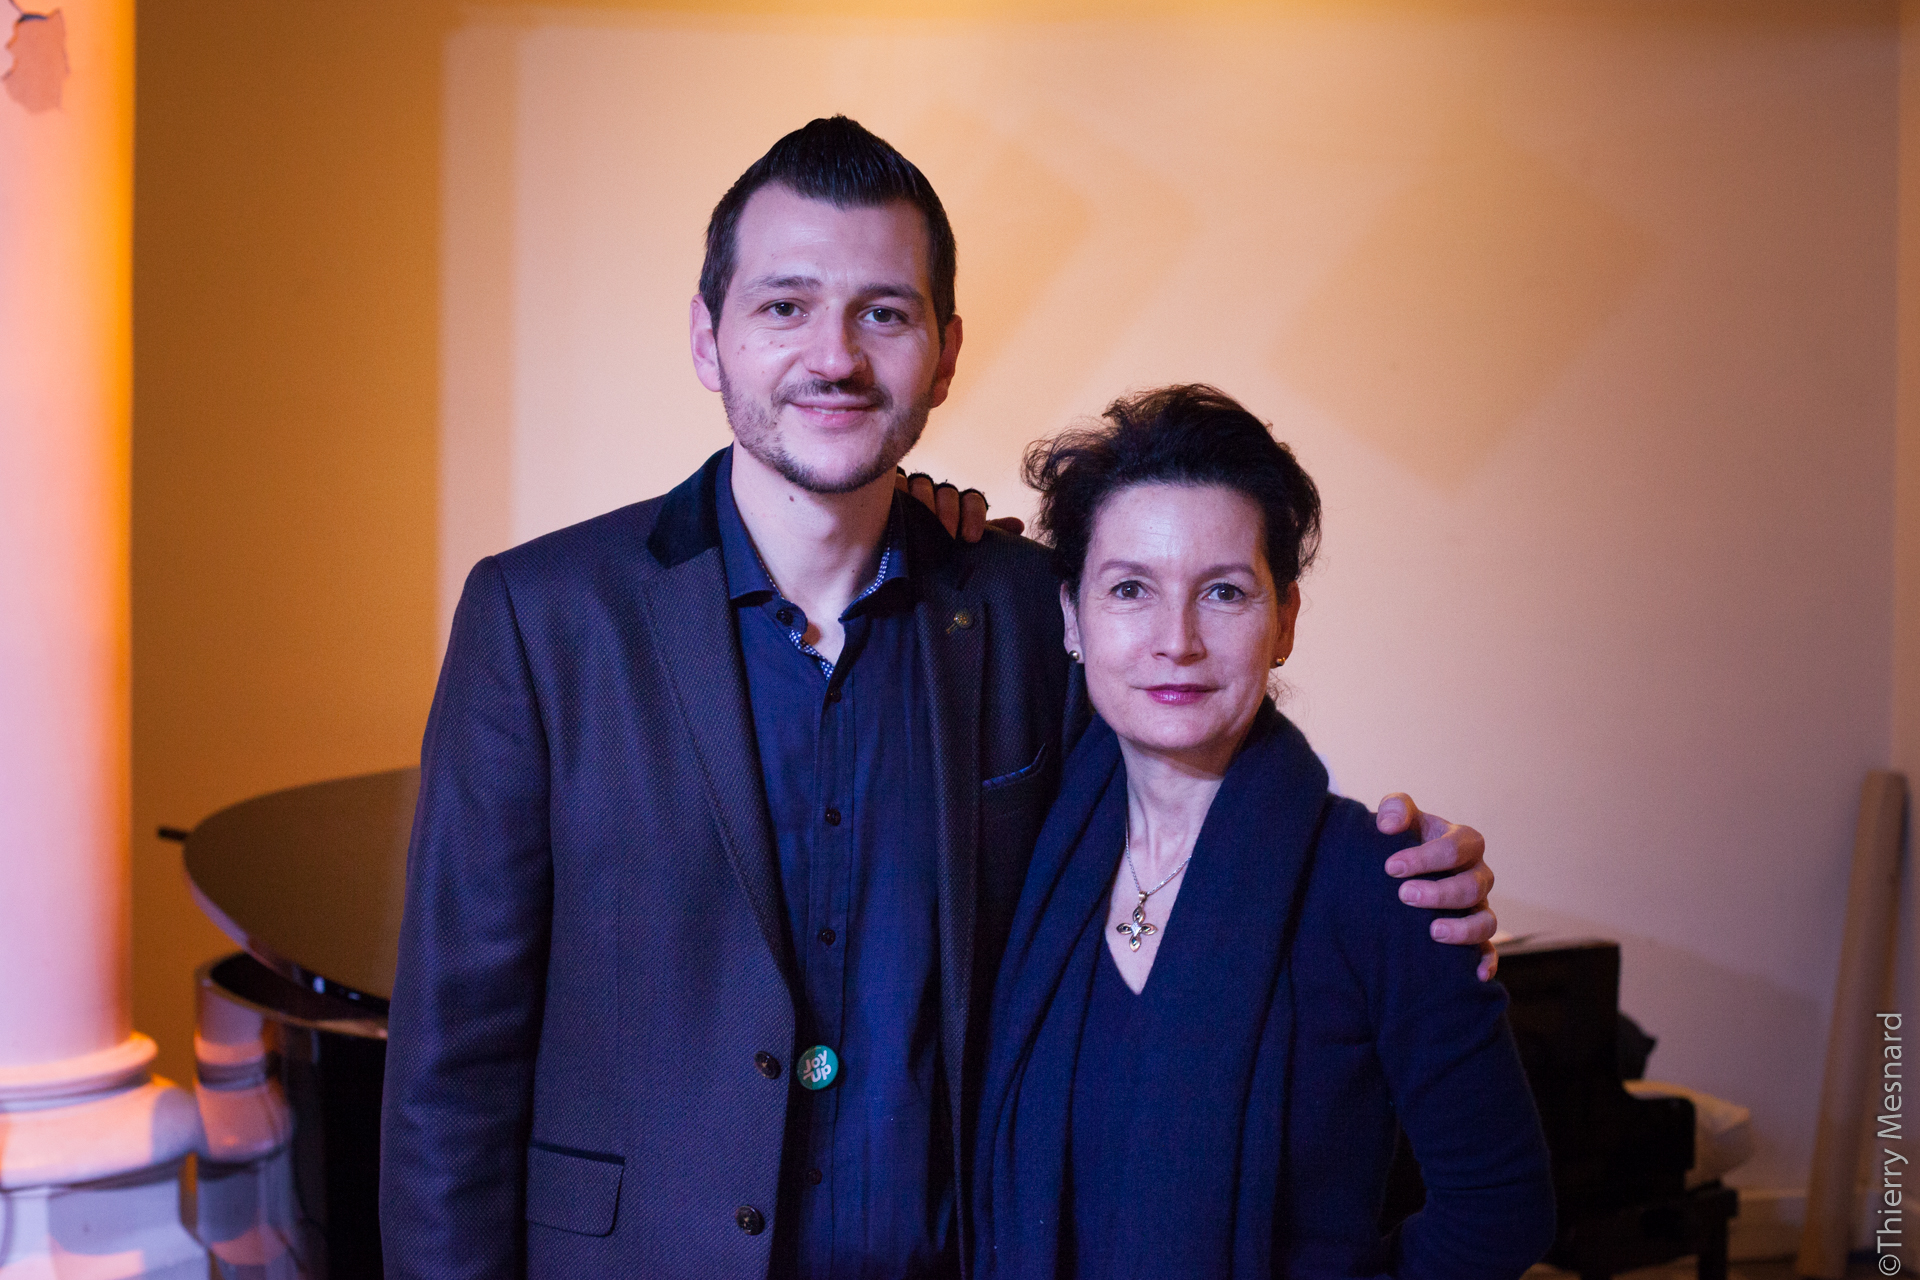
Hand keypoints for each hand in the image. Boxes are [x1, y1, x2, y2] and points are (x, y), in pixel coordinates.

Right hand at [897, 470, 1025, 541]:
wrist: (901, 561)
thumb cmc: (937, 553)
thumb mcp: (962, 545)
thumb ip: (989, 534)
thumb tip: (1019, 525)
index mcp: (960, 507)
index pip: (973, 501)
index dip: (974, 515)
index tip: (971, 538)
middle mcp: (938, 494)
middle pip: (948, 492)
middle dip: (949, 513)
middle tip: (948, 536)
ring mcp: (913, 490)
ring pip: (923, 485)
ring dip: (925, 502)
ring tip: (923, 523)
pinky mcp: (891, 492)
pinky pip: (898, 482)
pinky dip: (900, 490)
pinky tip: (900, 504)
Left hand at [1376, 794, 1498, 980]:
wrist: (1398, 867)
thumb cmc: (1401, 839)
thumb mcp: (1398, 817)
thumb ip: (1395, 808)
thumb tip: (1388, 825)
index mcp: (1462, 842)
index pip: (1456, 847)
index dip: (1426, 857)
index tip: (1391, 867)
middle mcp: (1476, 874)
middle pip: (1472, 885)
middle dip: (1439, 892)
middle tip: (1404, 895)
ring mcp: (1478, 906)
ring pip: (1486, 920)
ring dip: (1463, 928)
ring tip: (1432, 931)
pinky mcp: (1474, 935)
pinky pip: (1489, 950)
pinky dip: (1487, 962)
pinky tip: (1475, 975)